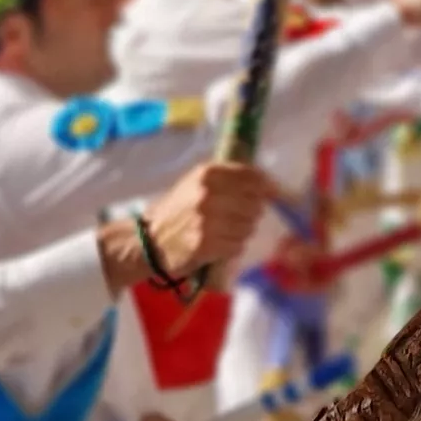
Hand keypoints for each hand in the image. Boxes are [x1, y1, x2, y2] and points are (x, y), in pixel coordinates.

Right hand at [147, 161, 272, 271]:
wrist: (150, 241)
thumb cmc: (177, 210)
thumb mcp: (197, 183)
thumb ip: (230, 178)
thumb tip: (268, 183)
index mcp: (207, 174)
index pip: (252, 177)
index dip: (266, 187)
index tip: (271, 194)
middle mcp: (208, 194)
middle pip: (255, 203)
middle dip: (252, 212)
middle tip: (238, 217)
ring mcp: (208, 221)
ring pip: (249, 226)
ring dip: (242, 231)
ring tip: (225, 231)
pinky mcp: (207, 245)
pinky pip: (238, 245)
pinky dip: (233, 246)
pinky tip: (219, 244)